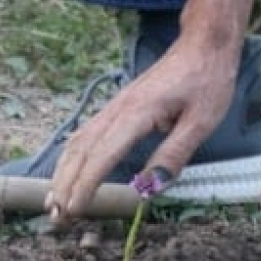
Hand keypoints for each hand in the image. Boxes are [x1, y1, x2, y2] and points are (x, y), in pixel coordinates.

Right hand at [45, 35, 240, 219]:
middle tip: (57, 216)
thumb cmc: (206, 81)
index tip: (76, 209)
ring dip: (62, 173)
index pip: (103, 155)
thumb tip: (150, 188)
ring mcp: (114, 106)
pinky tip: (65, 172)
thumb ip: (174, 154)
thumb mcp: (201, 122)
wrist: (203, 44)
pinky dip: (71, 158)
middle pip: (81, 151)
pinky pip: (85, 134)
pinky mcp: (116, 107)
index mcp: (137, 113)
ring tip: (54, 201)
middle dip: (65, 185)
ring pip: (78, 142)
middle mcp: (117, 109)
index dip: (87, 184)